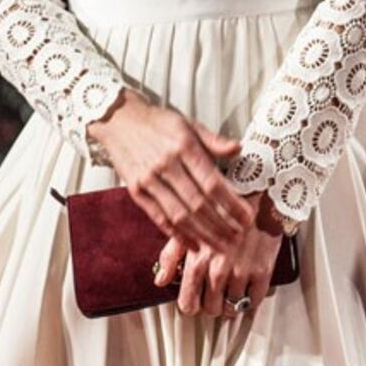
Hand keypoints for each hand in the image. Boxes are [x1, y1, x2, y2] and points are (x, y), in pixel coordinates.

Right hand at [88, 88, 254, 252]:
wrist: (118, 120)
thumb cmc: (157, 123)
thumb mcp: (188, 124)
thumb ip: (213, 139)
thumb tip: (238, 149)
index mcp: (184, 146)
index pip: (212, 183)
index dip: (231, 204)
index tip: (247, 218)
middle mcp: (166, 165)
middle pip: (198, 204)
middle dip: (221, 225)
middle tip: (238, 238)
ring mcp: (149, 180)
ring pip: (180, 215)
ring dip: (203, 234)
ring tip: (221, 245)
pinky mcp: (136, 191)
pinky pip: (159, 218)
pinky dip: (177, 234)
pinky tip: (194, 244)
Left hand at [154, 193, 284, 316]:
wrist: (257, 191)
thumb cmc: (221, 207)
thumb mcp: (187, 227)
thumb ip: (171, 256)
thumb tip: (160, 279)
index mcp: (197, 261)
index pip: (188, 303)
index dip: (190, 306)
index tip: (194, 302)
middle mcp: (218, 270)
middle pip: (211, 309)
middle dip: (210, 304)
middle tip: (214, 296)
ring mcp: (241, 272)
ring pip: (232, 308)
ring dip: (230, 304)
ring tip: (230, 292)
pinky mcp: (263, 271)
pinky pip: (254, 301)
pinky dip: (249, 301)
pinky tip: (246, 291)